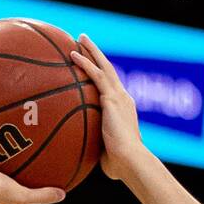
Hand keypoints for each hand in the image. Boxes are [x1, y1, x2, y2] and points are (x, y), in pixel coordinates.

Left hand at [69, 34, 143, 180]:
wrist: (130, 160)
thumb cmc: (120, 165)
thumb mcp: (107, 154)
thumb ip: (97, 149)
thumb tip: (83, 158)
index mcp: (124, 110)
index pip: (112, 88)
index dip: (103, 75)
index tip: (94, 66)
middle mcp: (123, 99)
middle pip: (108, 70)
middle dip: (97, 55)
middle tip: (85, 41)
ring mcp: (118, 96)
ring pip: (104, 66)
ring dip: (91, 50)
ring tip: (80, 38)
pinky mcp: (112, 98)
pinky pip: (96, 75)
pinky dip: (85, 63)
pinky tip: (73, 54)